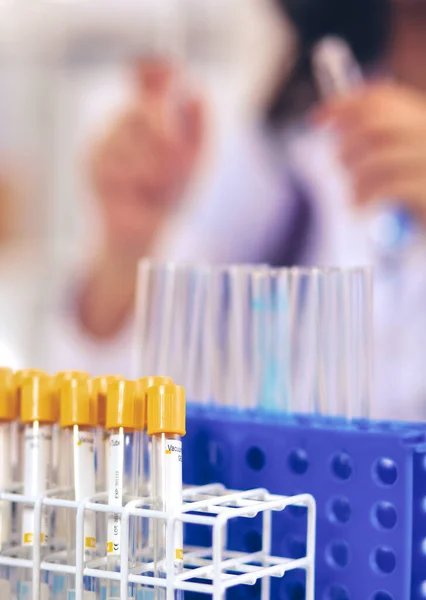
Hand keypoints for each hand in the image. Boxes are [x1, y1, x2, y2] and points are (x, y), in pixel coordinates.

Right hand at [90, 60, 204, 260]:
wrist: (144, 231)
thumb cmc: (171, 195)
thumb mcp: (195, 162)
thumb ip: (200, 129)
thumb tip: (198, 92)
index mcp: (150, 118)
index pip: (151, 82)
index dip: (157, 73)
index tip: (167, 70)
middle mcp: (124, 122)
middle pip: (141, 108)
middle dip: (166, 134)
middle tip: (182, 160)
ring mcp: (105, 139)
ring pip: (129, 139)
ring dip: (153, 167)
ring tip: (155, 187)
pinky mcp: (91, 160)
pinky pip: (118, 163)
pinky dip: (136, 180)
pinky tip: (137, 192)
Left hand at [314, 82, 425, 222]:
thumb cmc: (419, 188)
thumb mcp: (402, 155)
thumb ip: (376, 137)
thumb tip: (336, 125)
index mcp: (422, 117)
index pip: (379, 97)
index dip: (341, 105)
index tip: (315, 119)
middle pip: (375, 125)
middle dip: (347, 145)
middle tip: (340, 164)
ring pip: (378, 158)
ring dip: (356, 179)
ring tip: (354, 195)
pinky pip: (388, 186)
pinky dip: (365, 197)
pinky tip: (359, 208)